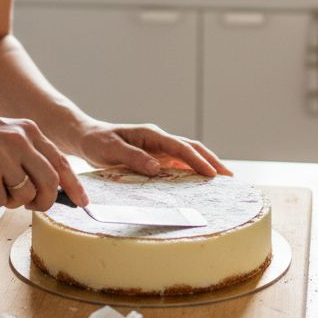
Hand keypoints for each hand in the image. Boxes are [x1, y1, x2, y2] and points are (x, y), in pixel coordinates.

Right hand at [0, 111, 87, 210]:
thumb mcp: (5, 134)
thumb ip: (27, 154)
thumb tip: (50, 185)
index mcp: (28, 130)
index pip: (60, 162)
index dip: (74, 185)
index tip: (82, 201)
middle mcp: (20, 141)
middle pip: (49, 183)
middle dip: (44, 201)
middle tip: (33, 206)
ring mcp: (4, 157)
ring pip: (25, 195)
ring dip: (11, 201)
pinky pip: (0, 202)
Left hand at [72, 120, 231, 177]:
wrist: (87, 138)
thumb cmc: (97, 143)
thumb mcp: (111, 150)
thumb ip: (133, 158)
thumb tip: (156, 168)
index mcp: (151, 135)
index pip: (180, 147)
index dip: (197, 160)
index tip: (212, 174)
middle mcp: (159, 140)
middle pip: (192, 148)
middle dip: (212, 161)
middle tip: (230, 177)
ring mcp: (159, 148)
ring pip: (189, 155)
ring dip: (206, 166)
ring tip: (224, 181)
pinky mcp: (156, 157)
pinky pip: (179, 164)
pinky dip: (193, 171)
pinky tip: (201, 183)